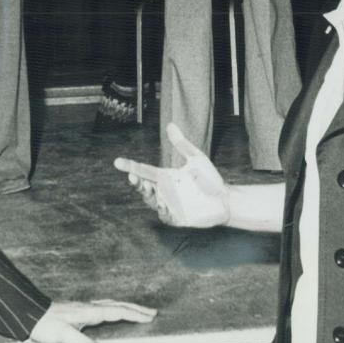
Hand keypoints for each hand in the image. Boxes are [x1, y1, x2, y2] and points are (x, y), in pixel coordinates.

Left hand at [29, 300, 156, 342]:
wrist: (28, 314)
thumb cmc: (44, 325)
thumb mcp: (65, 337)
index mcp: (89, 312)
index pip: (117, 312)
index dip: (134, 315)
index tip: (150, 317)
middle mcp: (88, 307)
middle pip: (117, 305)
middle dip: (135, 308)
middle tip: (152, 312)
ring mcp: (82, 307)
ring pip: (110, 304)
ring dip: (126, 307)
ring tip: (137, 311)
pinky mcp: (76, 311)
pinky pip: (102, 307)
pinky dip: (114, 308)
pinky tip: (111, 314)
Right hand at [114, 121, 228, 227]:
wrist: (226, 199)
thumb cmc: (209, 179)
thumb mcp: (195, 159)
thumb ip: (181, 144)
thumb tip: (170, 124)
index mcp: (165, 177)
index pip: (143, 171)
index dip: (129, 166)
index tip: (117, 162)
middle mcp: (164, 191)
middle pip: (143, 188)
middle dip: (137, 183)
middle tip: (134, 176)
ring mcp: (170, 205)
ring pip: (151, 202)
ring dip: (148, 195)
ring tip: (148, 187)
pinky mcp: (178, 218)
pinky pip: (166, 216)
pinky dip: (163, 211)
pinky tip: (163, 204)